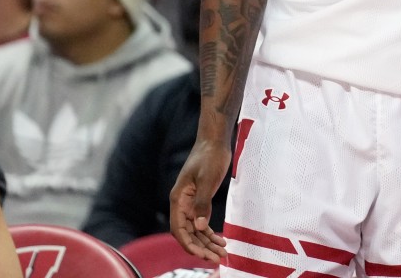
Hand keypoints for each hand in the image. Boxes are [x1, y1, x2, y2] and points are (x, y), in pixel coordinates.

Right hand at [170, 137, 231, 261]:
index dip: (189, 244)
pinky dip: (210, 233)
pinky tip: (221, 240)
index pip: (178, 229)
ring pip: (196, 230)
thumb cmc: (209, 157)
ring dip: (207, 243)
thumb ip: (202, 203)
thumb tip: (198, 226)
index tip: (202, 255)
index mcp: (178, 199)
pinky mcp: (200, 200)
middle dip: (201, 247)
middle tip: (217, 258)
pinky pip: (202, 222)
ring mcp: (191, 203)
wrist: (214, 141)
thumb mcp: (207, 180)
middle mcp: (182, 203)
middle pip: (188, 233)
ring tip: (222, 253)